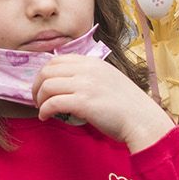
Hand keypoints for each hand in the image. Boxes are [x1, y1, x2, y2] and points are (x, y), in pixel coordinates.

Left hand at [31, 56, 173, 152]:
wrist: (142, 120)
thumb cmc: (126, 106)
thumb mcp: (108, 80)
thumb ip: (89, 76)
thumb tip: (67, 82)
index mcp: (92, 62)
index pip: (57, 59)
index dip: (44, 72)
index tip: (43, 86)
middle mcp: (87, 70)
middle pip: (48, 70)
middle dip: (37, 85)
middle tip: (37, 98)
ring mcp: (85, 85)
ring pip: (47, 85)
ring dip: (39, 98)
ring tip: (41, 109)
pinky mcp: (83, 102)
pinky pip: (52, 102)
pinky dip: (44, 110)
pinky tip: (45, 117)